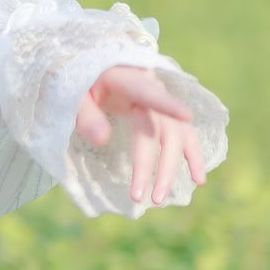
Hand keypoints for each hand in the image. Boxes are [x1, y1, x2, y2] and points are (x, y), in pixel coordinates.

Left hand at [74, 64, 208, 205]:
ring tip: (163, 198)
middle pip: (163, 128)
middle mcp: (150, 88)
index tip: (186, 116)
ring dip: (174, 166)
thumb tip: (102, 139)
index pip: (148, 92)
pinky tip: (197, 178)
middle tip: (146, 198)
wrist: (88, 71)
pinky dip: (191, 154)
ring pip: (176, 135)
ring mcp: (159, 101)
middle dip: (158, 165)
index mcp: (126, 78)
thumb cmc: (78, 83)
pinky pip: (182, 134)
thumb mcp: (72, 95)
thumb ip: (86, 115)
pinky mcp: (162, 112)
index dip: (168, 103)